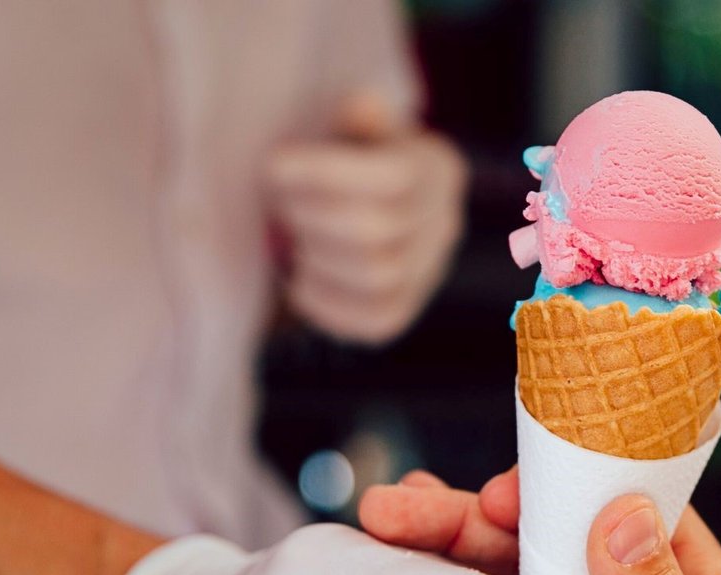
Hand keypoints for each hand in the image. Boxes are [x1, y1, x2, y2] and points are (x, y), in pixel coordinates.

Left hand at [266, 92, 466, 344]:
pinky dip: (328, 304)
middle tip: (275, 202)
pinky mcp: (405, 310)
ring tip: (289, 238)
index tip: (273, 165)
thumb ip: (358, 117)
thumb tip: (361, 107)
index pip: (393, 178)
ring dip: (318, 258)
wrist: (361, 203)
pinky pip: (376, 321)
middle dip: (313, 217)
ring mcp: (430, 272)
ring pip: (379, 278)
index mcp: (438, 168)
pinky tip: (298, 279)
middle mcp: (446, 223)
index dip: (328, 174)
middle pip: (379, 231)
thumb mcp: (354, 123)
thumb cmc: (346, 154)